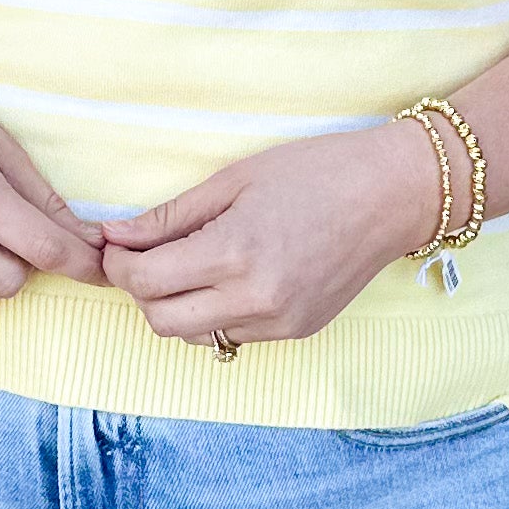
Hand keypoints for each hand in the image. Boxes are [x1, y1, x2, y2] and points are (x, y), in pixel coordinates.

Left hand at [100, 121, 447, 351]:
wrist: (393, 195)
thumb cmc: (316, 172)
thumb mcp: (234, 180)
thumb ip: (170, 216)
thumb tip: (115, 235)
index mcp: (235, 253)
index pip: (146, 281)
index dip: (119, 265)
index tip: (117, 245)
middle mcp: (255, 299)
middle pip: (161, 321)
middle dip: (140, 291)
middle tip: (144, 257)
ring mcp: (278, 322)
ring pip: (194, 336)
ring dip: (175, 306)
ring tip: (187, 266)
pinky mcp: (296, 332)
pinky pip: (232, 335)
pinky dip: (214, 313)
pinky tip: (227, 278)